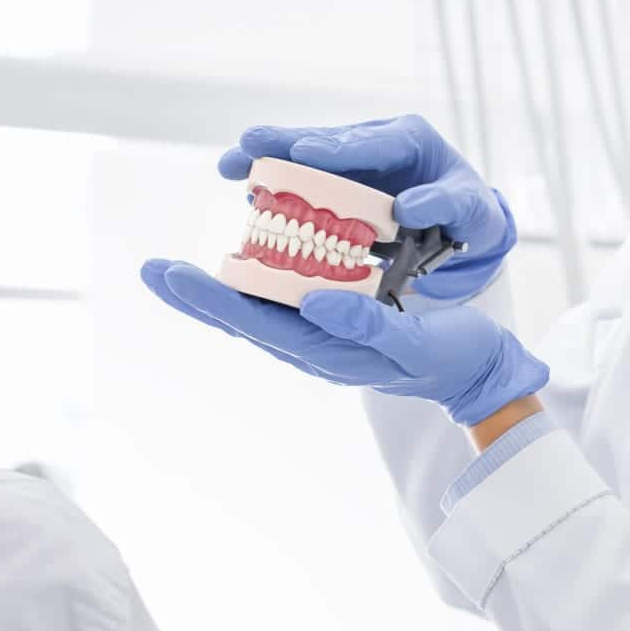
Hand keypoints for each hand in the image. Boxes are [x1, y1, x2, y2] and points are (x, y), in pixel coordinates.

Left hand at [139, 259, 548, 424]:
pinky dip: (256, 278)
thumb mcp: (417, 342)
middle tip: (151, 269)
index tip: (172, 274)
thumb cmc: (453, 356)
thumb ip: (368, 327)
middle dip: (196, 295)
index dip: (212, 299)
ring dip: (217, 290)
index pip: (257, 323)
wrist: (478, 372)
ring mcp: (322, 335)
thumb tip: (314, 303)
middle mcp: (315, 345)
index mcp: (328, 353)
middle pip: (244, 317)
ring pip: (257, 310)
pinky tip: (241, 259)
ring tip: (174, 270)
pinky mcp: (334, 322)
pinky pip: (283, 301)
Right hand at [218, 114, 513, 301]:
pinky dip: (277, 187)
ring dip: (268, 160)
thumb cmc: (470, 214)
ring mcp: (352, 164)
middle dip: (285, 143)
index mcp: (409, 139)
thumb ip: (445, 203)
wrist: (463, 227)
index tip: (306, 152)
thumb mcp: (470, 209)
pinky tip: (247, 197)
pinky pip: (304, 183)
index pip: (372, 141)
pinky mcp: (338, 185)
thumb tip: (408, 208)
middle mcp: (374, 143)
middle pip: (325, 141)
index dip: (337, 147)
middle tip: (248, 144)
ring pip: (305, 158)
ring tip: (230, 164)